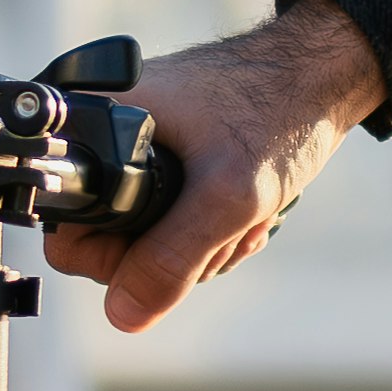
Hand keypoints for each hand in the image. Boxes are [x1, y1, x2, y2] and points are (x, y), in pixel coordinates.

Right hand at [97, 1, 382, 334]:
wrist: (325, 77)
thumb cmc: (278, 112)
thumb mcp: (226, 197)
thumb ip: (171, 259)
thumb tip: (123, 313)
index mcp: (97, 124)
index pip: (66, 230)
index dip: (115, 256)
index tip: (174, 242)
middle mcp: (106, 133)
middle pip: (109, 240)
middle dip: (174, 252)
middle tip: (226, 226)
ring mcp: (140, 147)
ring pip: (150, 236)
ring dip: (203, 243)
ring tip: (245, 214)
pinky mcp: (171, 156)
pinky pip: (175, 217)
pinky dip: (212, 226)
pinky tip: (248, 212)